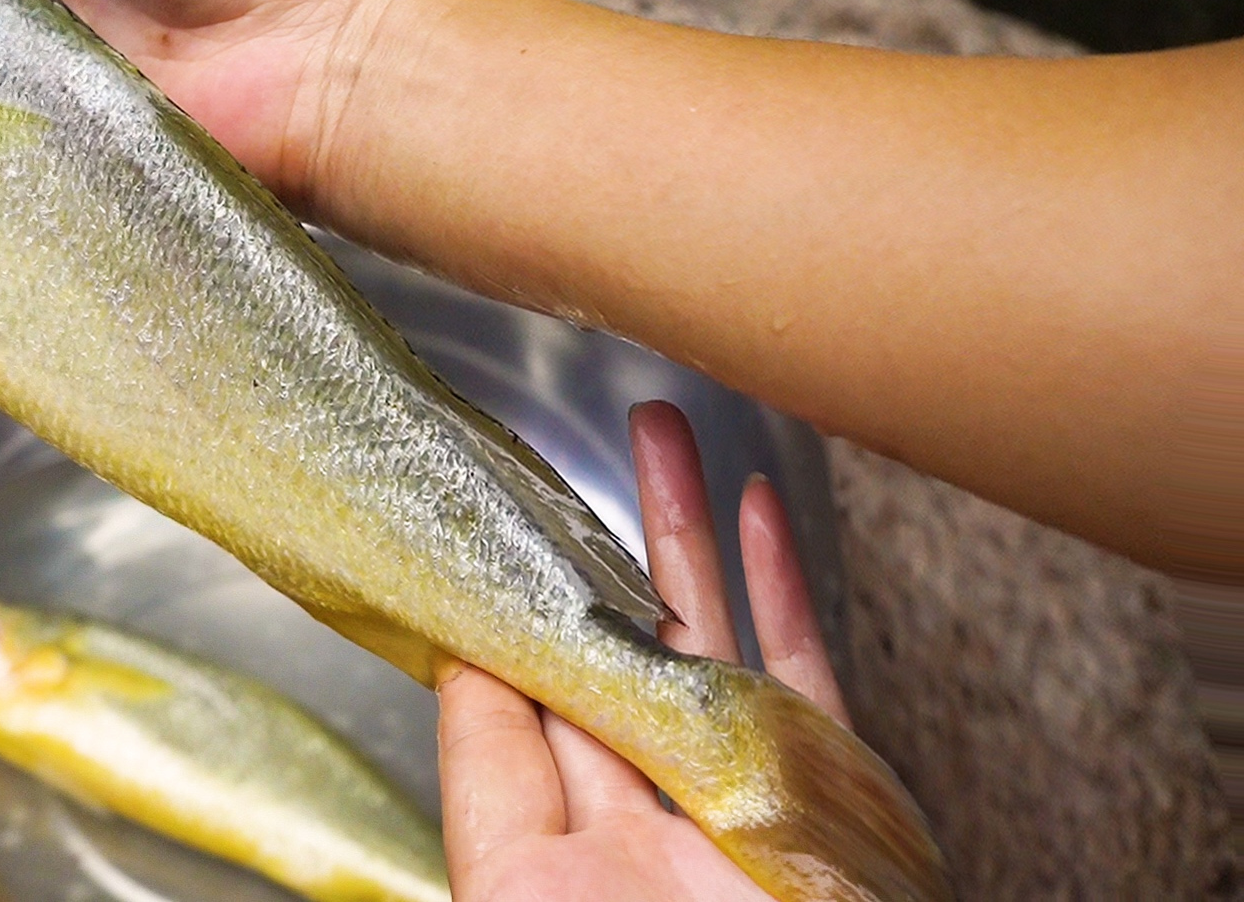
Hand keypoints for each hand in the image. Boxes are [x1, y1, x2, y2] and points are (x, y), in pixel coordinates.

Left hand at [436, 400, 851, 900]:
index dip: (493, 610)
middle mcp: (641, 820)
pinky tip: (759, 509)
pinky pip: (804, 673)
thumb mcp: (524, 882)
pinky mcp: (830, 795)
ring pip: (703, 638)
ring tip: (658, 434)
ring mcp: (737, 800)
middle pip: (604, 652)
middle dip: (586, 547)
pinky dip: (784, 586)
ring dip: (681, 533)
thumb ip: (491, 775)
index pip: (508, 706)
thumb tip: (460, 656)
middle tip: (562, 448)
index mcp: (550, 858)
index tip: (476, 519)